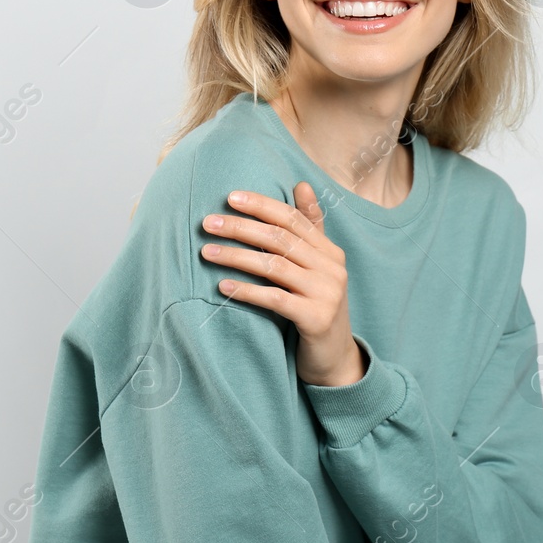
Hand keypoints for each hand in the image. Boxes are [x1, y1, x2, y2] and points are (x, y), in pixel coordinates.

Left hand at [201, 183, 362, 386]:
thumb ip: (310, 228)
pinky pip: (275, 299)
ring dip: (236, 256)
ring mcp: (327, 294)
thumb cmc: (317, 307)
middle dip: (241, 227)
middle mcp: (332, 268)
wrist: (335, 359)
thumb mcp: (317, 267)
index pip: (293, 218)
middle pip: (280, 238)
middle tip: (207, 223)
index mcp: (330, 251)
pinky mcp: (316, 319)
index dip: (261, 205)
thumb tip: (301, 184)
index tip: (229, 197)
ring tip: (207, 252)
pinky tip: (224, 285)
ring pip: (274, 266)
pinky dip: (247, 291)